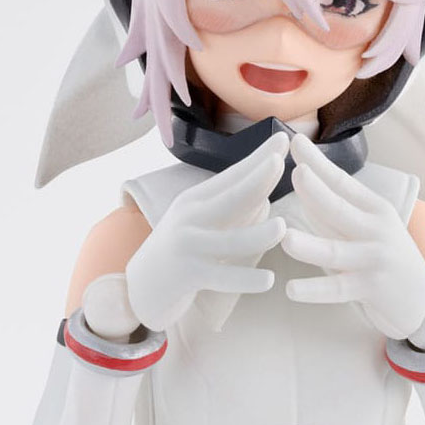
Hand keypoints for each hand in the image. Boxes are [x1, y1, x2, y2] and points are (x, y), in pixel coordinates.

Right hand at [126, 132, 288, 330]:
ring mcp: (188, 245)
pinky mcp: (188, 275)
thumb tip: (267, 201)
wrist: (141, 287)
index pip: (233, 175)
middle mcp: (190, 217)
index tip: (284, 137)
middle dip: (256, 178)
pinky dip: (246, 279)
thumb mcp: (201, 224)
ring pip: (230, 240)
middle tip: (278, 161)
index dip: (259, 157)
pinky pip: (222, 277)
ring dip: (257, 234)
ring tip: (281, 227)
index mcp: (197, 200)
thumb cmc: (181, 251)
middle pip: (231, 197)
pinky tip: (268, 280)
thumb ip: (231, 213)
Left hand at [282, 134, 424, 338]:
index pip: (342, 181)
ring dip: (310, 245)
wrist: (420, 296)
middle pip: (340, 209)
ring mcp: (374, 259)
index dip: (319, 163)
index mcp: (374, 208)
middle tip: (296, 175)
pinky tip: (291, 290)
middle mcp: (376, 230)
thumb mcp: (367, 226)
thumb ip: (336, 211)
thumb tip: (302, 185)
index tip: (295, 142)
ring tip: (285, 238)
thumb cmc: (382, 255)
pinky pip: (337, 288)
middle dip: (317, 191)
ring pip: (335, 251)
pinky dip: (314, 290)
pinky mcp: (370, 288)